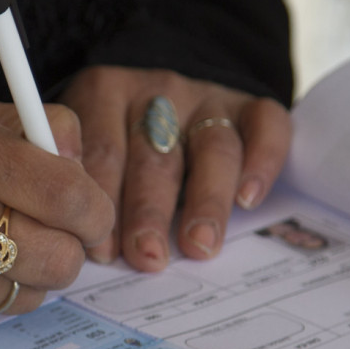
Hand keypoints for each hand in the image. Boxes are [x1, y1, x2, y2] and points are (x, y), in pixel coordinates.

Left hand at [61, 66, 290, 269]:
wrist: (166, 99)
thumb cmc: (118, 144)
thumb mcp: (86, 149)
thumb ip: (84, 187)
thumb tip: (86, 249)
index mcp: (103, 95)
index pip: (103, 150)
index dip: (102, 201)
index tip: (103, 250)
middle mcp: (155, 93)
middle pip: (155, 155)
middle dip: (149, 211)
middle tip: (148, 256)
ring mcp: (205, 97)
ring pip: (212, 147)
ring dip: (206, 200)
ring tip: (199, 245)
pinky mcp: (248, 105)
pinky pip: (265, 125)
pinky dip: (262, 160)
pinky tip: (249, 199)